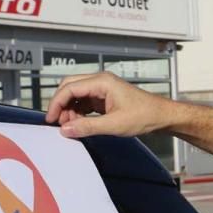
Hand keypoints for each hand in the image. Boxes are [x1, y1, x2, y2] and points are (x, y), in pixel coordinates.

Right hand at [46, 72, 173, 138]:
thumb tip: (66, 130)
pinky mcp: (105, 98)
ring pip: (76, 96)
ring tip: (71, 127)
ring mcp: (102, 89)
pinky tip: (79, 124)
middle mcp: (100, 82)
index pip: (69, 88)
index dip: (56, 103)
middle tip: (57, 123)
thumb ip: (88, 126)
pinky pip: (84, 102)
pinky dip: (79, 112)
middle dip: (61, 105)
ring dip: (70, 110)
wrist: (162, 116)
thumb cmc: (145, 115)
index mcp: (102, 82)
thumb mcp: (114, 124)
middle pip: (69, 88)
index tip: (51, 119)